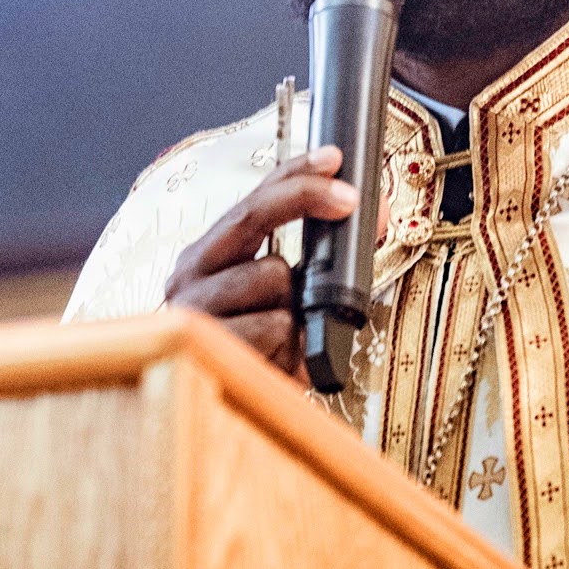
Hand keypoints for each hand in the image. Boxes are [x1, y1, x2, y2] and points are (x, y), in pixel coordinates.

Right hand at [164, 145, 358, 378]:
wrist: (214, 412)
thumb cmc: (256, 351)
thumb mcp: (288, 299)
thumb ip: (320, 259)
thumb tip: (376, 216)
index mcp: (209, 253)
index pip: (252, 197)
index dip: (295, 172)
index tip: (333, 156)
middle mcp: (192, 271)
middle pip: (253, 214)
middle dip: (305, 198)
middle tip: (350, 200)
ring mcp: (195, 306)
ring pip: (272, 275)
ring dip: (294, 304)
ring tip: (285, 336)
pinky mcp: (208, 343)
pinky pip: (274, 324)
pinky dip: (289, 343)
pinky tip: (275, 360)